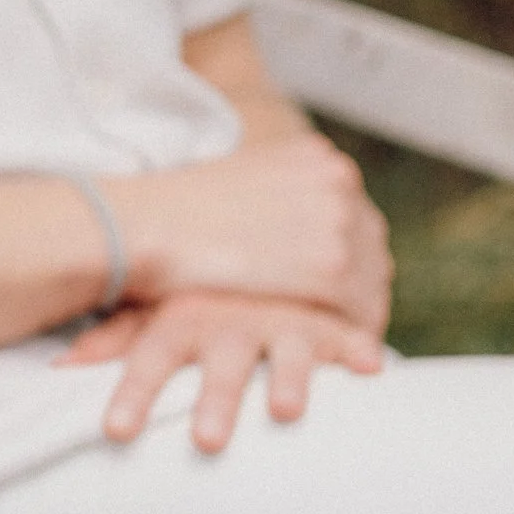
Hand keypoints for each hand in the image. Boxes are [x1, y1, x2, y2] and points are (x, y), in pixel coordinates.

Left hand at [60, 289, 385, 451]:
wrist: (263, 219)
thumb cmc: (200, 285)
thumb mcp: (157, 304)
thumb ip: (115, 338)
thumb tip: (59, 369)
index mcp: (184, 315)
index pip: (149, 356)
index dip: (132, 392)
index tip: (114, 432)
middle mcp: (233, 316)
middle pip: (220, 361)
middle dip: (213, 400)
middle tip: (203, 442)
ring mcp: (285, 314)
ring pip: (288, 347)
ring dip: (287, 379)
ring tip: (284, 411)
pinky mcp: (330, 316)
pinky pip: (351, 333)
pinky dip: (359, 349)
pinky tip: (372, 368)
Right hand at [111, 130, 391, 335]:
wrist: (143, 226)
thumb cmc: (171, 216)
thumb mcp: (237, 185)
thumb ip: (276, 201)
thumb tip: (287, 235)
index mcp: (316, 157)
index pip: (353, 216)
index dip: (346, 259)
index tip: (334, 291)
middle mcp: (338, 180)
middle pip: (369, 248)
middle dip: (354, 287)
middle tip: (339, 324)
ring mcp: (339, 221)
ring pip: (370, 283)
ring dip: (354, 315)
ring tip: (337, 349)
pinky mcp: (330, 268)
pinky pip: (358, 313)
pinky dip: (349, 338)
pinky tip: (330, 356)